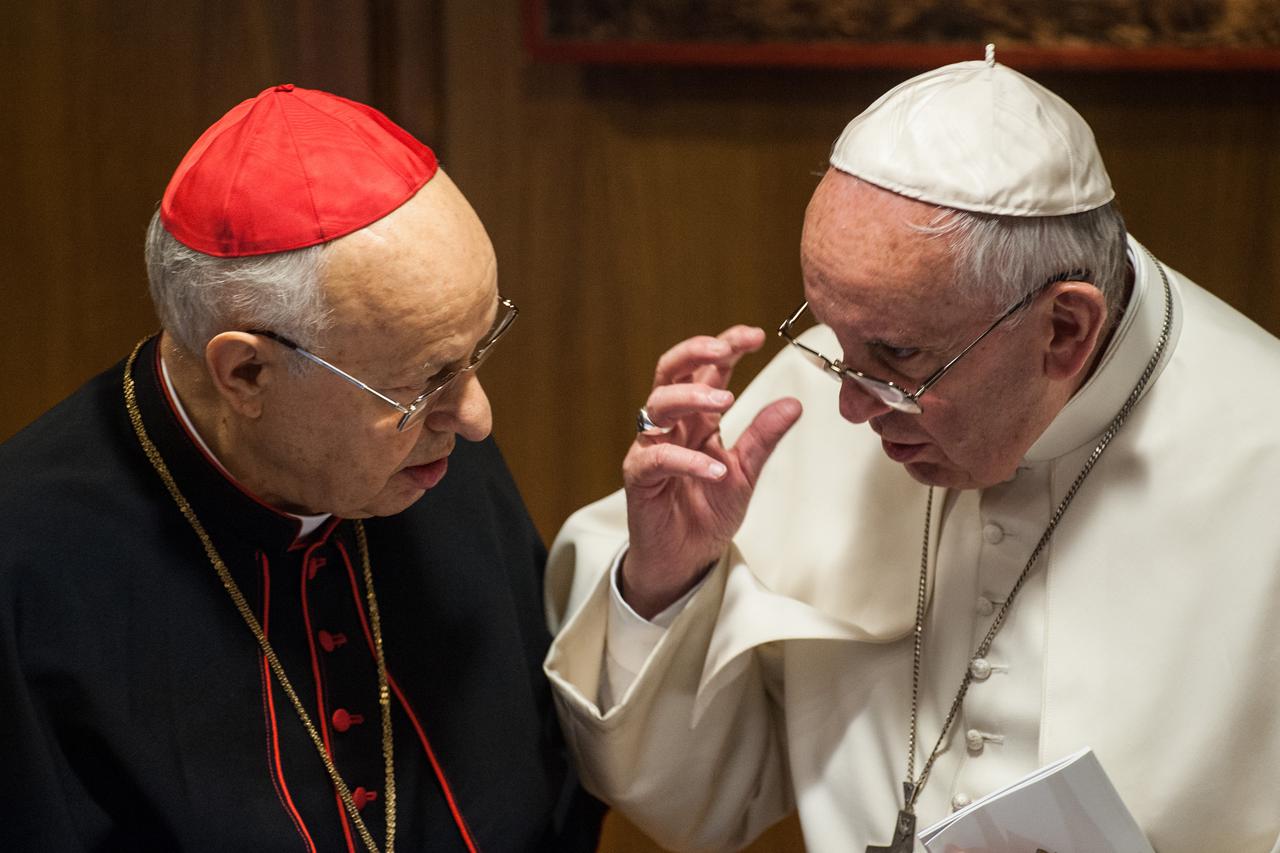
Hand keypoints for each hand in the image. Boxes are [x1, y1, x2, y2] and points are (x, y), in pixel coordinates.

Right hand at [620, 325, 801, 617]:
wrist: (686, 558)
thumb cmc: (708, 512)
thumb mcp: (747, 471)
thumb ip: (763, 437)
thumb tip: (793, 403)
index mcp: (697, 418)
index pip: (706, 369)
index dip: (726, 346)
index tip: (755, 335)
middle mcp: (671, 426)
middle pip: (670, 371)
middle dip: (696, 353)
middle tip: (726, 350)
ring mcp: (651, 448)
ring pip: (657, 406)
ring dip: (691, 397)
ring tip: (724, 402)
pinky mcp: (640, 478)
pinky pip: (657, 458)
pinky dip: (687, 460)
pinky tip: (715, 469)